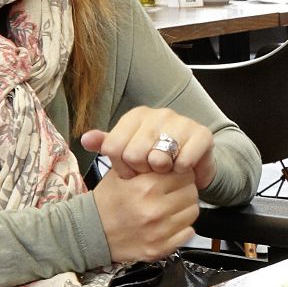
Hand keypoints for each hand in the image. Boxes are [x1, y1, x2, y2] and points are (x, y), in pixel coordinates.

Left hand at [82, 108, 213, 182]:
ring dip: (162, 172)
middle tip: (151, 172)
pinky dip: (181, 171)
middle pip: (134, 155)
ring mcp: (181, 121)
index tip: (132, 170)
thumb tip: (85, 139)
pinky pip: (183, 161)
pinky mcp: (202, 134)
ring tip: (166, 171)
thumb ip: (106, 144)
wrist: (193, 160)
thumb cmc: (157, 155)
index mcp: (136, 116)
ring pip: (158, 158)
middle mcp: (158, 114)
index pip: (113, 147)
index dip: (122, 167)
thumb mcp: (128, 150)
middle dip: (142, 171)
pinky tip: (182, 169)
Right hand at [93, 165, 201, 263]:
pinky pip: (189, 233)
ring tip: (171, 206)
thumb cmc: (107, 201)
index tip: (174, 175)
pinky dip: (182, 227)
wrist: (91, 232)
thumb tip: (172, 153)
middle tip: (173, 191)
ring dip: (185, 208)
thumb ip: (146, 161)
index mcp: (146, 187)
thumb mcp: (120, 172)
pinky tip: (169, 222)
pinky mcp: (161, 248)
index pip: (184, 173)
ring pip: (192, 212)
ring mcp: (159, 232)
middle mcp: (155, 209)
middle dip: (184, 189)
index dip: (180, 172)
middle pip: (191, 192)